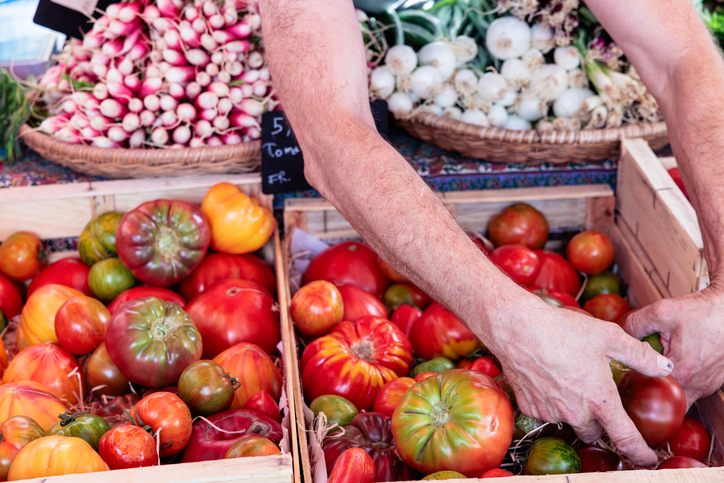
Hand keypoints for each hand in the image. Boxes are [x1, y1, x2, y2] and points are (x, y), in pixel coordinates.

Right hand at [483, 297, 672, 465]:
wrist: (517, 328)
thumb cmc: (563, 330)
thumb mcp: (608, 337)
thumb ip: (639, 356)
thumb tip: (665, 367)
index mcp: (600, 399)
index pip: (625, 438)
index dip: (639, 452)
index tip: (646, 458)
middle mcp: (575, 412)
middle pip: (594, 432)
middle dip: (599, 421)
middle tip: (596, 397)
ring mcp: (550, 411)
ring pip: (569, 421)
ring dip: (573, 410)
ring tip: (569, 382)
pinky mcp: (529, 406)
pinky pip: (546, 412)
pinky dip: (550, 402)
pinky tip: (548, 379)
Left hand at [624, 283, 723, 407]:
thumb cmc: (701, 311)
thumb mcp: (661, 312)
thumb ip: (634, 324)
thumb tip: (617, 333)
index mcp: (680, 373)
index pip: (650, 397)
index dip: (633, 392)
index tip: (620, 384)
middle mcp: (696, 386)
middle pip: (666, 405)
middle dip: (648, 398)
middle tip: (632, 386)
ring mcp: (707, 386)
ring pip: (680, 400)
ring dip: (664, 391)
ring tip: (648, 377)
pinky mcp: (713, 381)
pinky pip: (691, 390)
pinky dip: (679, 384)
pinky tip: (668, 369)